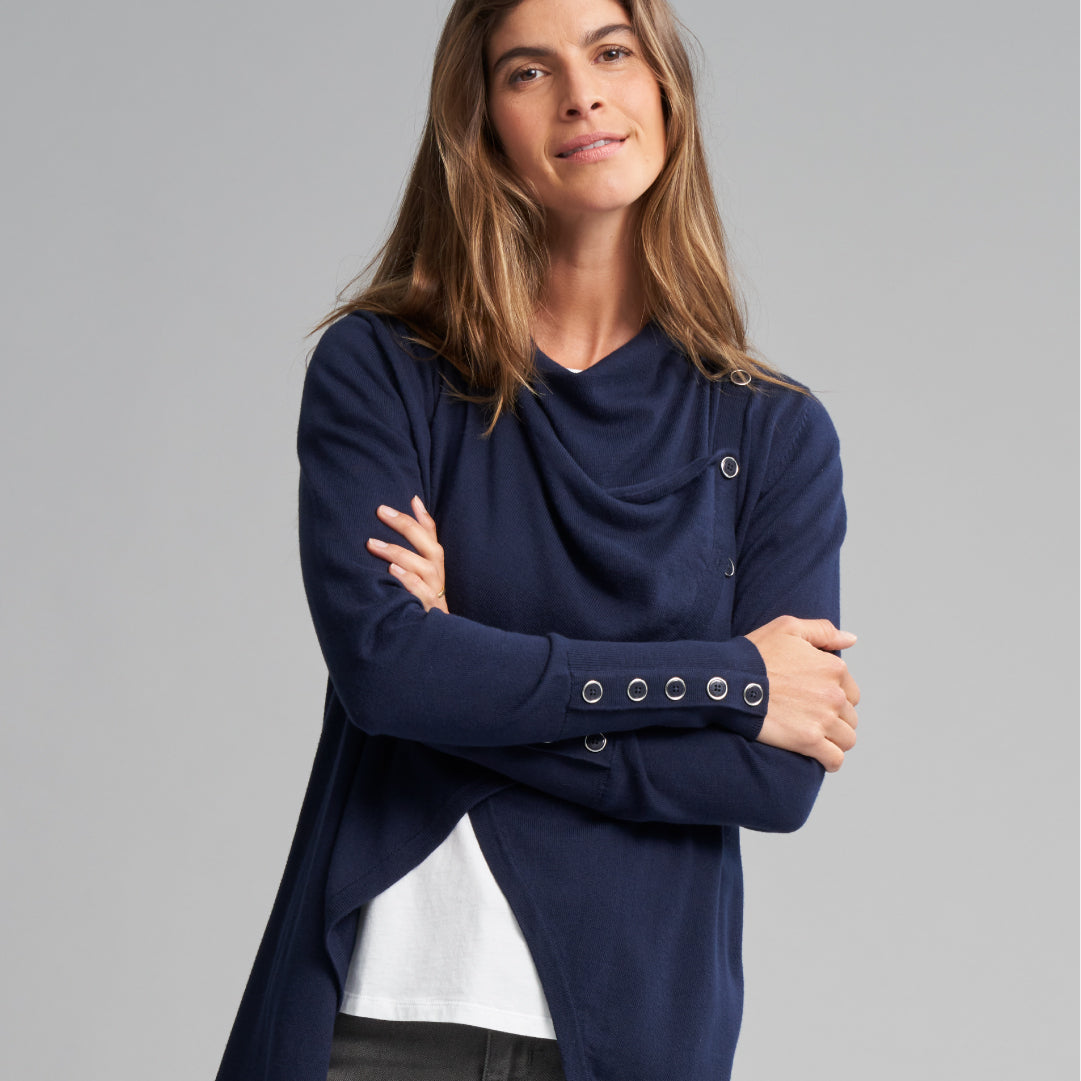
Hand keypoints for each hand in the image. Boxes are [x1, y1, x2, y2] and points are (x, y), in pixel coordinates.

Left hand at [366, 495, 448, 613]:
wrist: (431, 637)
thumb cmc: (420, 597)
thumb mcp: (417, 570)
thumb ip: (415, 541)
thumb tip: (413, 501)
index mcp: (434, 562)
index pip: (430, 533)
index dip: (418, 516)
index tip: (401, 500)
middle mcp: (437, 574)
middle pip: (429, 546)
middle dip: (406, 526)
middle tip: (381, 511)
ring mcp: (434, 592)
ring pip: (424, 568)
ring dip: (398, 553)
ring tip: (373, 544)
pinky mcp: (429, 609)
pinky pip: (422, 592)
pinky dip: (408, 580)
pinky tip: (392, 570)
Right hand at [744, 616, 859, 772]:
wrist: (730, 681)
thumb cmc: (755, 654)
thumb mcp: (788, 628)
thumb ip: (824, 631)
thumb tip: (852, 639)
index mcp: (833, 668)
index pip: (851, 692)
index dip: (835, 696)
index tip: (815, 699)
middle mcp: (834, 694)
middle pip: (850, 716)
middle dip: (835, 719)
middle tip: (811, 718)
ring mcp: (823, 719)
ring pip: (846, 739)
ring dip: (835, 740)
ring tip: (816, 737)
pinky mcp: (809, 740)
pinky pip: (834, 758)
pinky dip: (830, 760)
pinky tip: (819, 756)